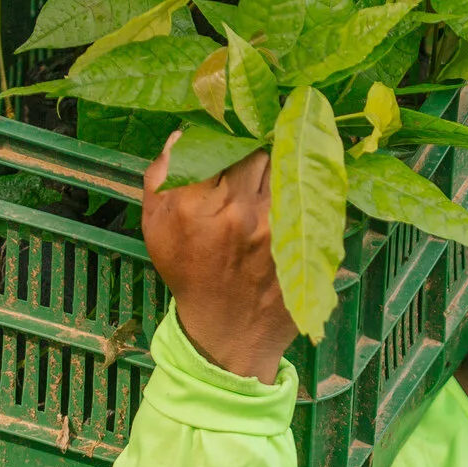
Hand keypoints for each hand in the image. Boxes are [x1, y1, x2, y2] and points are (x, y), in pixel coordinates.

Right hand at [141, 138, 298, 384]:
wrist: (227, 333)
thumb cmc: (190, 274)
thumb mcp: (156, 228)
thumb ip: (162, 176)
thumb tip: (184, 134)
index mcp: (195, 206)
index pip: (220, 144)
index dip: (230, 135)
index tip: (235, 133)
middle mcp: (238, 212)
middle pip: (259, 151)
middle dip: (258, 148)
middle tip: (256, 155)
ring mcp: (276, 227)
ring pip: (288, 168)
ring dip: (283, 166)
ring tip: (277, 173)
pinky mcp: (303, 240)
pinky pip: (311, 195)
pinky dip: (305, 190)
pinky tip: (301, 192)